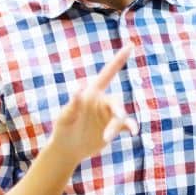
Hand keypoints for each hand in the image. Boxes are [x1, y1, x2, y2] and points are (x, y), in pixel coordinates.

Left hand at [48, 46, 138, 163]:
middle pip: (116, 101)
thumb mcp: (65, 117)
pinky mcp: (113, 128)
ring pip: (120, 116)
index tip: (130, 45)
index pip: (107, 73)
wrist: (67, 149)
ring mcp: (108, 116)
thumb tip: (78, 89)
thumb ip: (72, 104)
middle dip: (117, 109)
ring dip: (115, 126)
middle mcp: (102, 102)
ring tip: (106, 138)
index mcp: (91, 93)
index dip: (119, 59)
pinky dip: (131, 127)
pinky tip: (133, 132)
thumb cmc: (63, 129)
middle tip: (117, 116)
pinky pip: (126, 125)